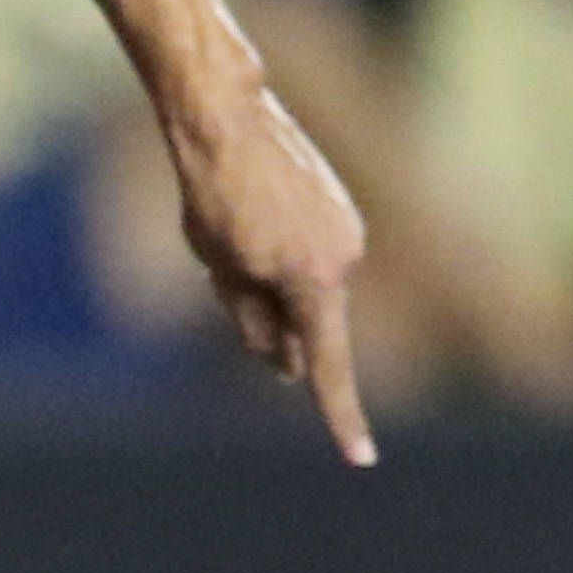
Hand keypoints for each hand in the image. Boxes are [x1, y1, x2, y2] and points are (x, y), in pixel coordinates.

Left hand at [162, 63, 374, 463]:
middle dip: (270, 315)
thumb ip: (257, 326)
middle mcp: (347, 257)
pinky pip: (310, 255)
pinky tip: (248, 210)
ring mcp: (349, 230)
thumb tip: (288, 368)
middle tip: (223, 263)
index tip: (360, 458)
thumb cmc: (212, 195)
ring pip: (307, 287)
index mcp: (315, 281)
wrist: (225, 114)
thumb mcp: (221, 271)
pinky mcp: (342, 210)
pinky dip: (281, 253)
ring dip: (271, 278)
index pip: (329, 366)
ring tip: (232, 224)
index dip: (339, 415)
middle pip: (308, 322)